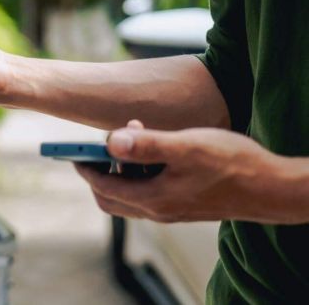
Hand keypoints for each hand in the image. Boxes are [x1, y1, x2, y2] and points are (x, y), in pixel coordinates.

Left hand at [75, 120, 308, 224]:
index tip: (73, 150)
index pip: (103, 187)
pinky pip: (149, 192)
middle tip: (102, 142)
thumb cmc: (232, 164)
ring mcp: (171, 210)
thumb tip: (109, 141)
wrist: (272, 188)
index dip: (85, 167)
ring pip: (130, 194)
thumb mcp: (186, 146)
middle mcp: (158, 210)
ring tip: (136, 134)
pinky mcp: (184, 205)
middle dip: (99, 170)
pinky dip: (142, 173)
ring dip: (124, 168)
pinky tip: (157, 148)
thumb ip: (147, 144)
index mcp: (152, 199)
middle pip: (110, 196)